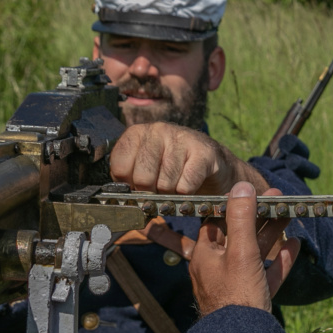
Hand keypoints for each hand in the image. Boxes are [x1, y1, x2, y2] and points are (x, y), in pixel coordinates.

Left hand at [110, 122, 268, 194]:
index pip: (119, 168)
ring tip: (177, 185)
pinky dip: (187, 193)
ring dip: (171, 193)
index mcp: (137, 133)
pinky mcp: (203, 152)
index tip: (138, 186)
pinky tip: (191, 185)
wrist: (213, 164)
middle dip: (151, 192)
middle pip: (142, 177)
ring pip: (165, 184)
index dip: (128, 185)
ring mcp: (181, 138)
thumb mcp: (146, 169)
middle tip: (160, 188)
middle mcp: (157, 130)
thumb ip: (129, 180)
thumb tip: (120, 202)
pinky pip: (185, 185)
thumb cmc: (174, 169)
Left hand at [189, 183, 300, 315]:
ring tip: (289, 215)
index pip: (216, 222)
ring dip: (272, 234)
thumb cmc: (237, 296)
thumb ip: (241, 218)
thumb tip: (240, 186)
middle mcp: (218, 269)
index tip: (250, 190)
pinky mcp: (253, 299)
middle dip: (259, 216)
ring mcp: (236, 285)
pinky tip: (294, 246)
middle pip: (239, 235)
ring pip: (255, 253)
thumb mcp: (240, 251)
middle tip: (277, 198)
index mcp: (206, 256)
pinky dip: (280, 260)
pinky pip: (267, 274)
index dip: (233, 204)